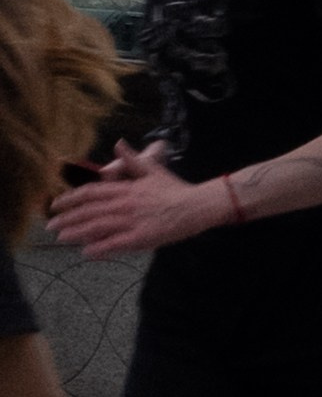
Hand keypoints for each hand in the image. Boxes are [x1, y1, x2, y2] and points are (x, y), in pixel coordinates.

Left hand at [44, 140, 224, 255]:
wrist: (197, 205)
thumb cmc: (175, 189)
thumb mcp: (153, 170)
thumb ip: (132, 160)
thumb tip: (119, 144)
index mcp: (126, 188)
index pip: (91, 192)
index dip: (71, 198)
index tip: (56, 204)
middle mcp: (125, 204)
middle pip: (90, 211)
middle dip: (67, 218)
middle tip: (50, 225)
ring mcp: (133, 222)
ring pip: (98, 227)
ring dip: (77, 232)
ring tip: (61, 238)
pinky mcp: (142, 238)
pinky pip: (116, 244)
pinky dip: (100, 248)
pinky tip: (86, 252)